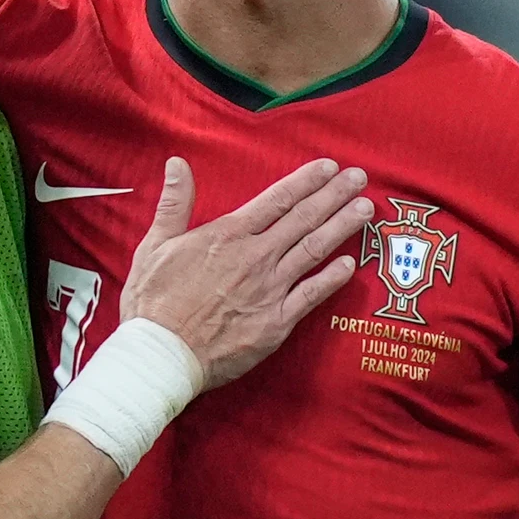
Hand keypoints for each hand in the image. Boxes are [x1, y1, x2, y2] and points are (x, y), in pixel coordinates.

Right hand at [121, 157, 371, 389]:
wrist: (161, 355)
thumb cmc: (153, 302)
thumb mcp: (155, 245)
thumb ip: (174, 203)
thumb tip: (177, 164)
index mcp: (227, 235)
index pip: (276, 199)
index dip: (306, 181)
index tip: (329, 167)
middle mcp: (255, 257)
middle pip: (303, 218)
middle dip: (334, 195)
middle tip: (359, 177)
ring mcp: (269, 290)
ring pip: (313, 250)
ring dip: (342, 227)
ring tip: (365, 209)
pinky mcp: (275, 323)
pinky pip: (311, 296)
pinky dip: (332, 279)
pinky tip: (351, 265)